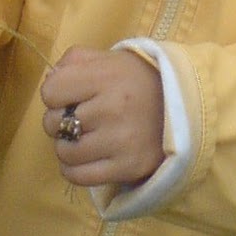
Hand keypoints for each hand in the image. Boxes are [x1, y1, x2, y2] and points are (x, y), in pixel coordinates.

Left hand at [40, 46, 164, 188]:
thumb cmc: (140, 80)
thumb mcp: (112, 58)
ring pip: (64, 152)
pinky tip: (88, 157)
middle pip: (53, 122)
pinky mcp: (126, 168)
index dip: (57, 94)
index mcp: (107, 75)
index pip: (50, 91)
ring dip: (69, 146)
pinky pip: (78, 176)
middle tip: (82, 117)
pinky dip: (74, 169)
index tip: (73, 95)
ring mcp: (120, 141)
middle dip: (61, 120)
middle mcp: (112, 107)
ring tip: (87, 137)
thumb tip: (49, 81)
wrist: (185, 107)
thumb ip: (75, 61)